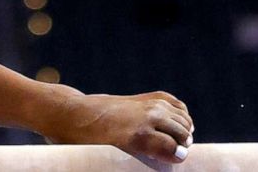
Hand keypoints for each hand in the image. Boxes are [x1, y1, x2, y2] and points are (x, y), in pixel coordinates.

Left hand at [37, 84, 195, 164]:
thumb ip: (137, 158)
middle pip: (183, 133)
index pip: (175, 150)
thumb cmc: (88, 142)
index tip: (173, 160)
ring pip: (182, 118)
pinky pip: (174, 104)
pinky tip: (174, 124)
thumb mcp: (108, 155)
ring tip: (173, 141)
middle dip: (182, 145)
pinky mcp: (146, 97)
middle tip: (171, 153)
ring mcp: (148, 105)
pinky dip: (180, 114)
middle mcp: (147, 117)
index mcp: (138, 136)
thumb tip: (161, 156)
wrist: (74, 113)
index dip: (177, 157)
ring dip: (183, 130)